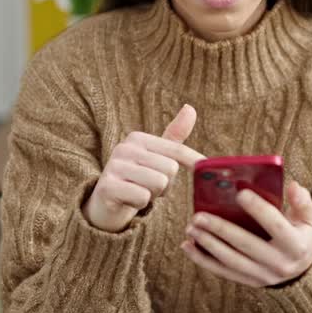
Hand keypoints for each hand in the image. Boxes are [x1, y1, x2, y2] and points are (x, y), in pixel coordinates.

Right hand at [84, 104, 204, 232]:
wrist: (105, 204)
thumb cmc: (137, 179)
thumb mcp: (156, 157)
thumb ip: (174, 136)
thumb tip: (190, 108)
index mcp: (137, 138)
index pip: (176, 151)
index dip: (194, 162)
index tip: (205, 168)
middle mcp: (124, 148)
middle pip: (170, 169)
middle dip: (165, 185)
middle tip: (149, 186)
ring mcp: (114, 166)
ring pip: (159, 184)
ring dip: (153, 195)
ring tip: (139, 192)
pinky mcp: (107, 187)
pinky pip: (143, 197)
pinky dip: (140, 204)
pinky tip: (129, 201)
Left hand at [181, 180, 311, 286]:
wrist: (305, 271)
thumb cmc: (302, 236)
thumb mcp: (309, 220)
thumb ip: (302, 202)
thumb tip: (293, 185)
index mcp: (295, 245)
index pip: (275, 224)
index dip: (258, 209)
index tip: (240, 193)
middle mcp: (279, 263)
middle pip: (246, 244)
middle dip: (220, 229)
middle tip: (198, 215)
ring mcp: (263, 276)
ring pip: (230, 260)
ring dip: (207, 244)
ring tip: (190, 228)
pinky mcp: (249, 282)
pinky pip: (223, 272)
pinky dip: (203, 260)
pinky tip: (187, 247)